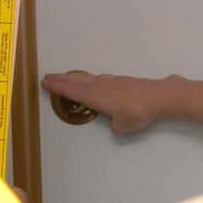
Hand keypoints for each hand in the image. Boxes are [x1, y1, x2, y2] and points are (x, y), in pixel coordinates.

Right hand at [41, 70, 165, 134]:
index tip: (46, 83)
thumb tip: (117, 120)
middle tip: (49, 76)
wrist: (157, 96)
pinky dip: (91, 78)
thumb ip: (115, 124)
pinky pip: (100, 78)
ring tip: (67, 77)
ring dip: (75, 77)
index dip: (57, 88)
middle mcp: (100, 85)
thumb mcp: (122, 126)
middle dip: (61, 79)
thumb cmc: (136, 111)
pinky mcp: (123, 80)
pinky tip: (94, 81)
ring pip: (87, 78)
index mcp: (95, 96)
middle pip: (76, 81)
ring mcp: (112, 81)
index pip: (71, 92)